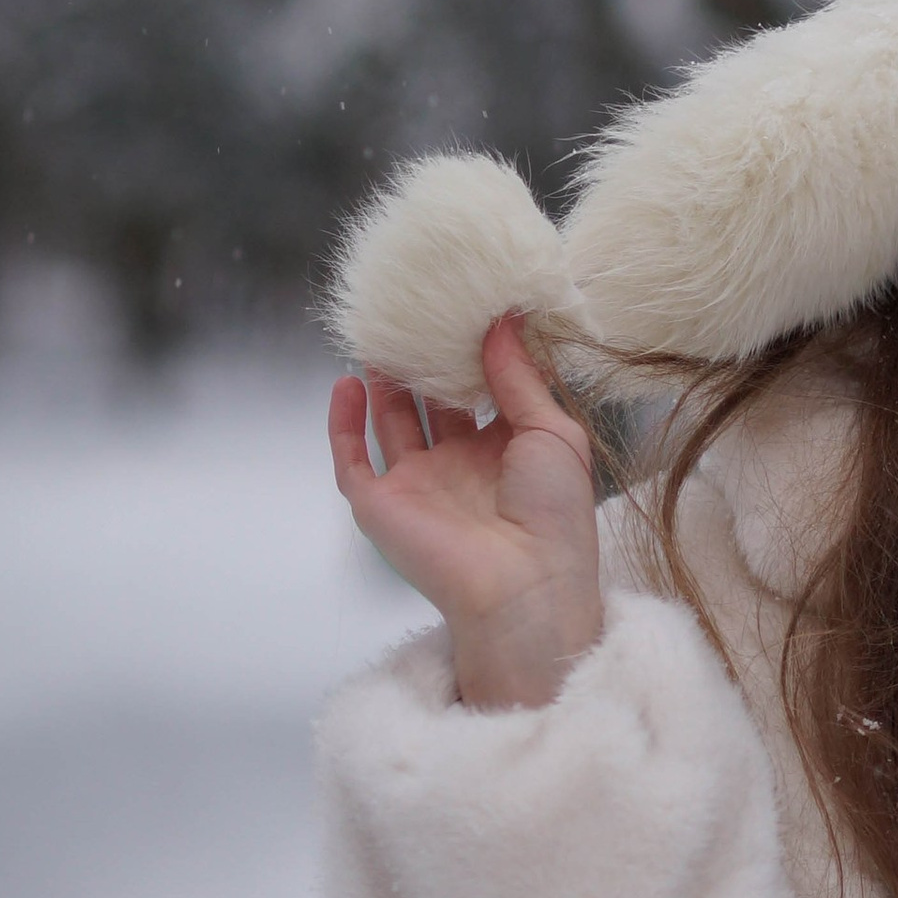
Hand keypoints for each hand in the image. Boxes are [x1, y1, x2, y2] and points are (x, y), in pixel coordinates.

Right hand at [329, 311, 603, 709]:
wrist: (523, 586)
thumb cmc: (554, 515)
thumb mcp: (553, 432)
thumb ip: (520, 377)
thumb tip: (502, 321)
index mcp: (507, 454)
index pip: (484, 396)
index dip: (474, 357)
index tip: (466, 312)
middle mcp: (461, 468)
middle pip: (433, 406)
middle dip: (424, 364)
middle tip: (417, 316)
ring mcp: (419, 486)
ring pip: (391, 425)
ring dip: (383, 384)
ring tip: (379, 337)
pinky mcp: (381, 506)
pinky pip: (351, 460)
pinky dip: (343, 423)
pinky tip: (346, 383)